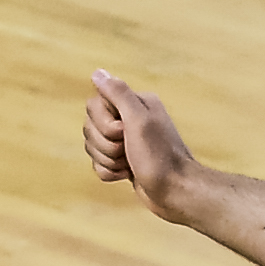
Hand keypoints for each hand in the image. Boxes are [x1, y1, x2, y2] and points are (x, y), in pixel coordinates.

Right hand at [83, 70, 208, 222]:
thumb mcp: (139, 120)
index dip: (103, 123)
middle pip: (90, 127)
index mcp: (135, 103)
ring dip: (107, 160)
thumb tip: (97, 73)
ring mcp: (125, 141)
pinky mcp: (122, 161)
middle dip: (105, 145)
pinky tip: (127, 175)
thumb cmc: (160, 157)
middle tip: (128, 150)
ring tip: (129, 164)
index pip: (94, 104)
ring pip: (92, 147)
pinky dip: (109, 173)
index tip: (124, 132)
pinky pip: (98, 164)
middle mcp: (129, 118)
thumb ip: (118, 94)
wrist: (175, 192)